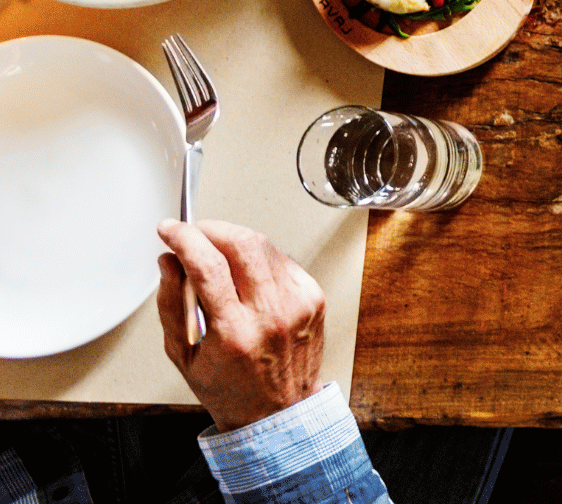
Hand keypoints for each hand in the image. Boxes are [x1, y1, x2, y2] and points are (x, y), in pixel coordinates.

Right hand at [155, 219, 326, 432]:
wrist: (279, 411)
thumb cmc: (230, 389)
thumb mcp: (182, 355)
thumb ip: (170, 304)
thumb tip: (169, 261)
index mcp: (235, 332)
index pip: (207, 265)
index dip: (185, 238)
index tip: (170, 229)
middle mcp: (272, 314)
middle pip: (242, 243)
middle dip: (211, 228)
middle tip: (192, 233)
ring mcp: (298, 303)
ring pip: (264, 246)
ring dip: (234, 238)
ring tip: (214, 252)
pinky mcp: (313, 297)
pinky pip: (281, 260)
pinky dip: (258, 256)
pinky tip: (244, 270)